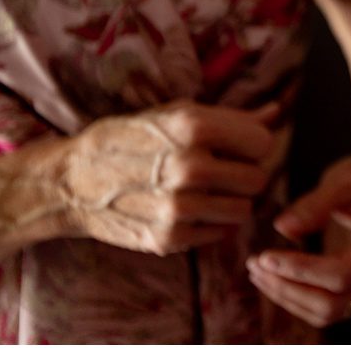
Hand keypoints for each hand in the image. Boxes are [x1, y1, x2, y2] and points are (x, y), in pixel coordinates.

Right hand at [61, 99, 281, 255]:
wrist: (72, 181)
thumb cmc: (130, 139)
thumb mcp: (176, 115)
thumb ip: (233, 117)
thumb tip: (278, 111)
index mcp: (193, 127)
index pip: (262, 142)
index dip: (254, 144)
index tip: (239, 146)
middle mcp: (188, 166)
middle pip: (258, 179)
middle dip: (246, 174)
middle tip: (225, 170)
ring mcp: (178, 206)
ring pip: (244, 210)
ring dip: (232, 200)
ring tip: (208, 189)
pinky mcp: (168, 238)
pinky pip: (219, 233)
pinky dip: (212, 222)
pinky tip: (190, 208)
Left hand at [246, 157, 350, 327]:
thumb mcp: (344, 179)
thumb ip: (315, 203)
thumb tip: (282, 228)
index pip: (342, 274)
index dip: (301, 270)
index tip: (266, 256)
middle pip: (332, 303)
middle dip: (288, 288)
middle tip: (255, 263)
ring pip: (324, 313)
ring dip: (286, 297)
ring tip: (256, 271)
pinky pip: (322, 311)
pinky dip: (293, 299)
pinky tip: (271, 277)